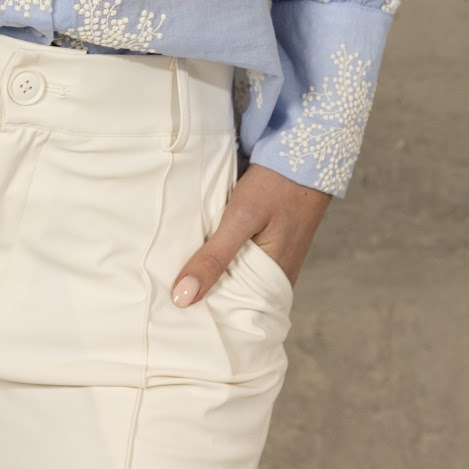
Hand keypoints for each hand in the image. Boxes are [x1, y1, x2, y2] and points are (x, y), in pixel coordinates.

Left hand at [170, 160, 330, 305]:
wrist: (304, 154)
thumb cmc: (277, 187)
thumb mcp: (241, 219)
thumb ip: (214, 258)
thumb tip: (183, 298)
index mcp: (272, 285)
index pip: (232, 314)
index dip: (203, 314)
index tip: (172, 315)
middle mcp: (273, 279)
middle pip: (231, 295)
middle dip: (203, 294)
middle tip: (165, 296)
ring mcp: (271, 260)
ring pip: (233, 275)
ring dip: (210, 271)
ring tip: (173, 276)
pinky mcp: (266, 243)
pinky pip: (239, 257)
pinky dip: (220, 253)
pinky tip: (198, 249)